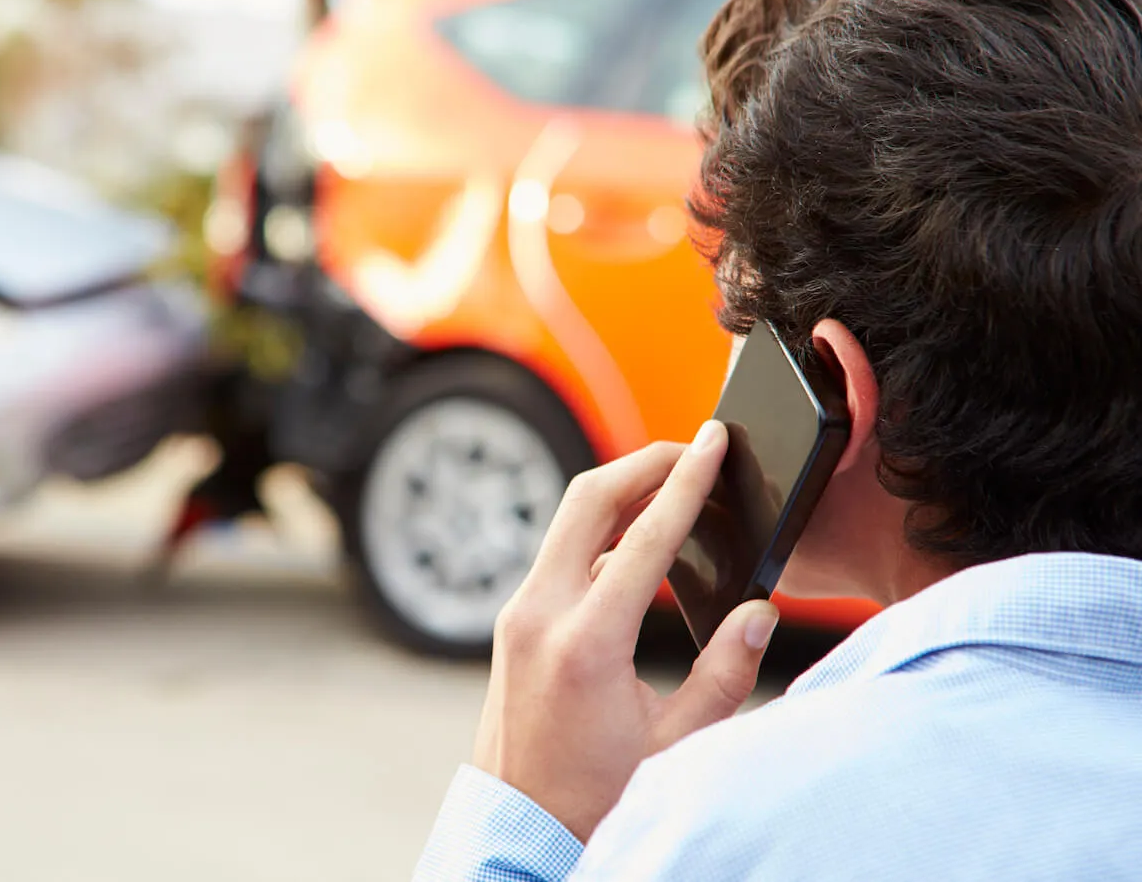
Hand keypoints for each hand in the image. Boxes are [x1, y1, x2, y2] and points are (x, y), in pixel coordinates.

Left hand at [472, 421, 779, 841]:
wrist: (521, 831)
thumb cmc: (595, 798)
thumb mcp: (676, 745)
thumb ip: (724, 674)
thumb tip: (759, 612)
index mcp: (586, 643)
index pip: (648, 537)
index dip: (688, 481)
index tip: (713, 441)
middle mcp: (539, 615)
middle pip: (588, 500)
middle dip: (642, 463)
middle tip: (690, 449)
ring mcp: (518, 616)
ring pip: (568, 523)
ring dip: (620, 494)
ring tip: (672, 485)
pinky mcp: (514, 625)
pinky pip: (558, 556)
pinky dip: (599, 533)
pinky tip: (637, 540)